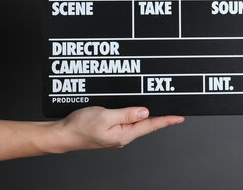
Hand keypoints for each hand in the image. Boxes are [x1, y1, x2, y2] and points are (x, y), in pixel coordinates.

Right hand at [51, 106, 183, 151]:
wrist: (62, 134)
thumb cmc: (80, 127)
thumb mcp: (105, 116)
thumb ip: (126, 113)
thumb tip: (145, 112)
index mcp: (124, 134)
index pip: (151, 125)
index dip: (166, 120)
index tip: (180, 117)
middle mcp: (123, 136)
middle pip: (147, 124)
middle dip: (161, 117)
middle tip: (174, 110)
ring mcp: (117, 133)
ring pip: (138, 122)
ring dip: (149, 115)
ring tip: (160, 108)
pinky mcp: (110, 129)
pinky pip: (128, 120)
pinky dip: (135, 113)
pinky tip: (138, 109)